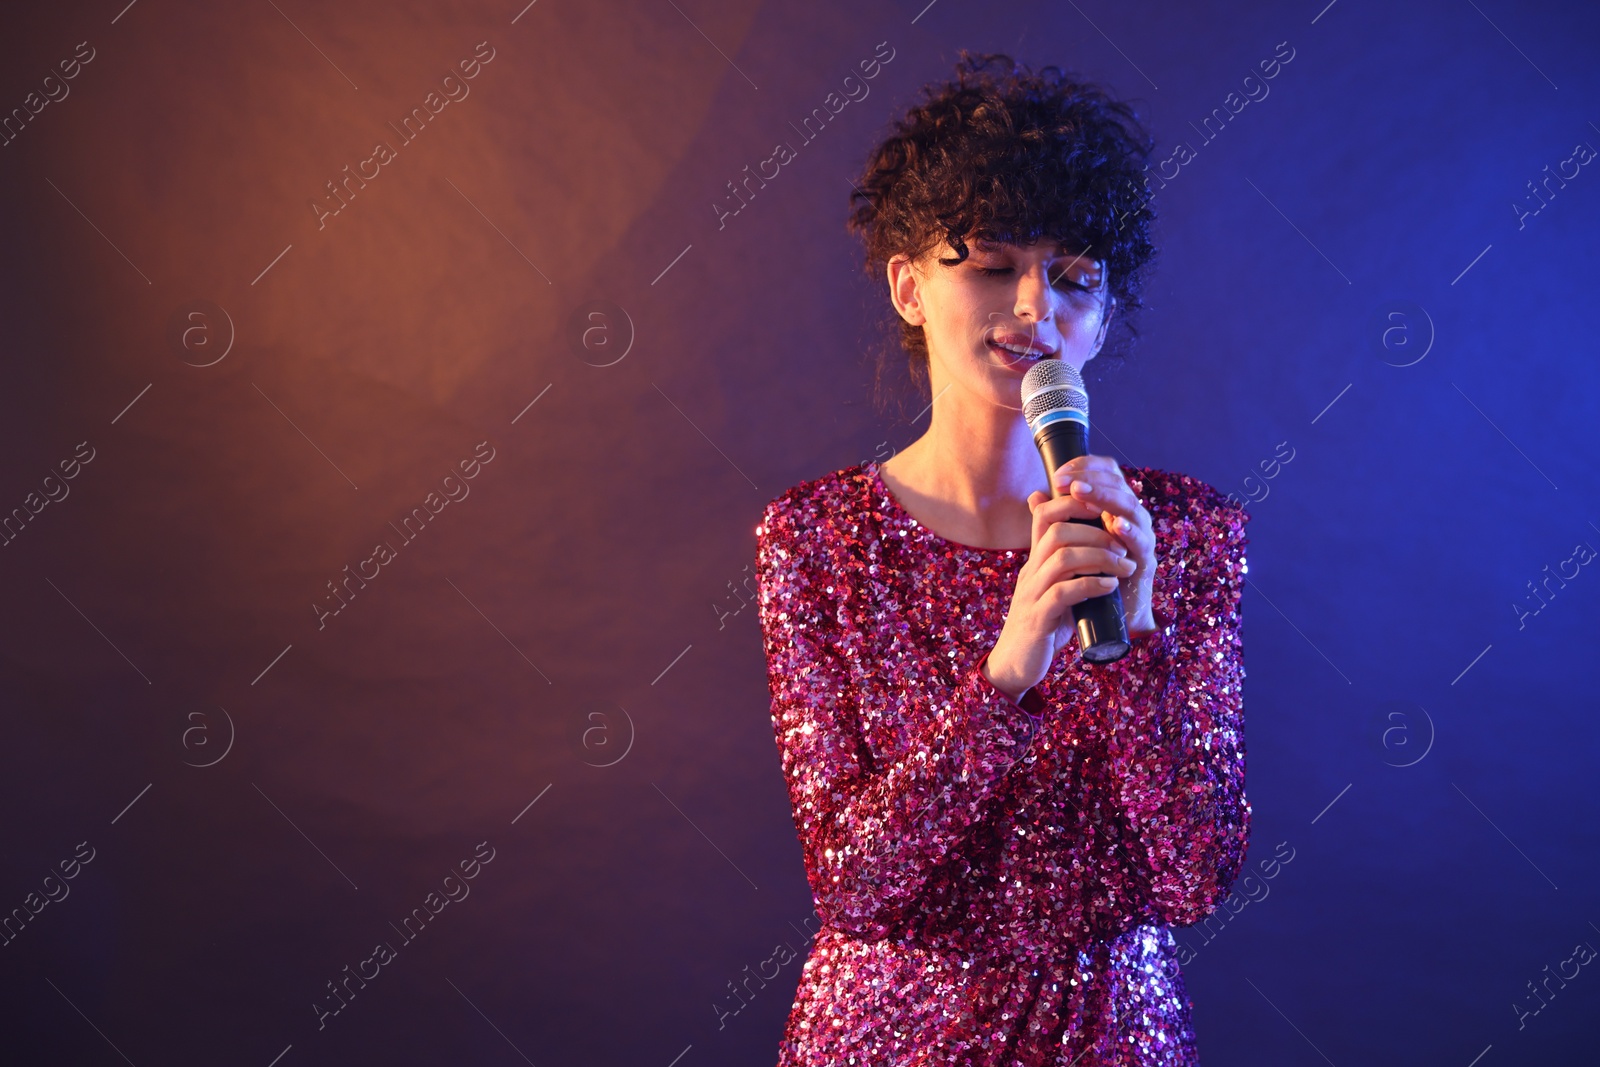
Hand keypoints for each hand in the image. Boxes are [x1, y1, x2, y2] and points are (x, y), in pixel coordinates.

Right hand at [982, 454, 1158, 698]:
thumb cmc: (1042, 623)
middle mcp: (1030, 571)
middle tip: (1124, 545)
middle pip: (1057, 531)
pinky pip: (1063, 592)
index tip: (1106, 510)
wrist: (1016, 663)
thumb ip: (1069, 564)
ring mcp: (1031, 593)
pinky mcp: (1038, 618)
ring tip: (1125, 565)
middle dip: (1096, 532)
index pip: (1045, 514)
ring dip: (1100, 557)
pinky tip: (1110, 587)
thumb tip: (1089, 542)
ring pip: (1062, 558)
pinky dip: (1091, 585)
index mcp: (1035, 560)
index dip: (1075, 503)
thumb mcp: (1054, 586)